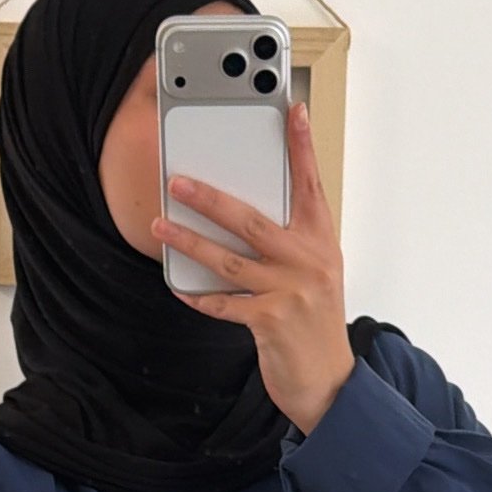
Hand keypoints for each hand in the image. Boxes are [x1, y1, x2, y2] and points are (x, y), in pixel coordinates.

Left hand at [150, 100, 355, 433]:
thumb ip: (291, 243)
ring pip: (229, 259)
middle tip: (178, 181)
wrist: (329, 381)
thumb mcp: (316, 274)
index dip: (302, 147)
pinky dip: (198, 295)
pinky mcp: (271, 321)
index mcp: (321, 242)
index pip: (311, 184)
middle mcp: (308, 262)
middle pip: (251, 219)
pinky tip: (179, 285)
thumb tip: (246, 215)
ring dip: (190, 242)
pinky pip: (224, 302)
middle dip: (210, 198)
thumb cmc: (315, 323)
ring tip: (162, 228)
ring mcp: (290, 292)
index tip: (294, 110)